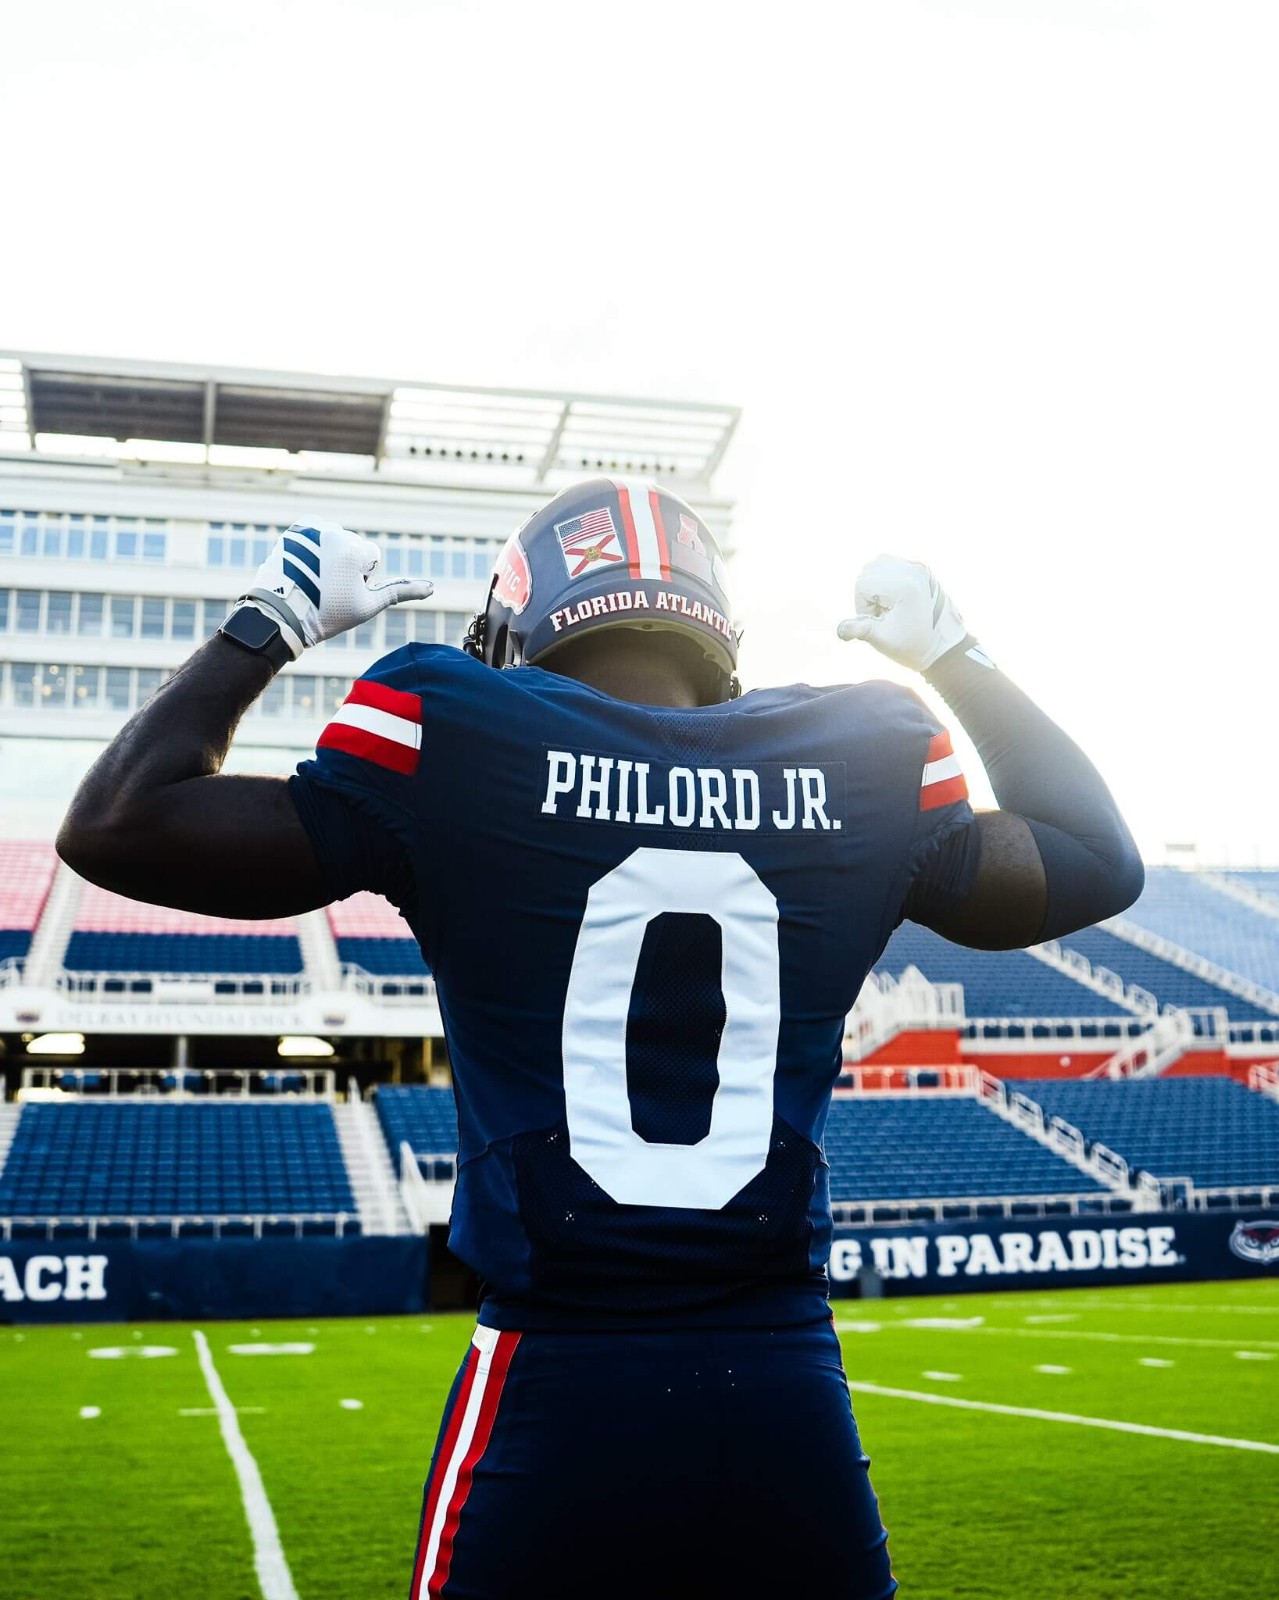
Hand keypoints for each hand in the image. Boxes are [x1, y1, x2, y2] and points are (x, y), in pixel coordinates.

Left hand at [241, 522, 434, 656]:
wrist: (282, 615)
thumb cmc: (328, 614)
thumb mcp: (368, 605)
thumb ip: (401, 591)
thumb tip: (432, 588)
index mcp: (354, 549)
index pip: (371, 556)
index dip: (362, 577)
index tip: (343, 592)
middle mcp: (334, 533)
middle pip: (353, 545)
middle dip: (346, 565)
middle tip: (327, 589)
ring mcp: (311, 530)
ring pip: (335, 539)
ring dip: (330, 555)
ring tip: (313, 579)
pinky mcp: (295, 531)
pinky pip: (315, 533)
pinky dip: (313, 547)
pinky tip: (305, 567)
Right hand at [836, 554, 968, 671]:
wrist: (945, 647)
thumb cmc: (914, 646)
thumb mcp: (884, 640)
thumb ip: (859, 630)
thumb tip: (840, 630)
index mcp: (905, 585)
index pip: (862, 584)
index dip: (862, 606)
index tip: (879, 621)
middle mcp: (913, 570)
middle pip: (868, 570)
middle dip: (869, 593)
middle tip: (884, 614)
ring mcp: (918, 567)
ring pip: (878, 564)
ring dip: (876, 584)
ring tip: (890, 606)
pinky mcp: (921, 568)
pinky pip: (891, 564)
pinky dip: (887, 579)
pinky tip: (896, 599)